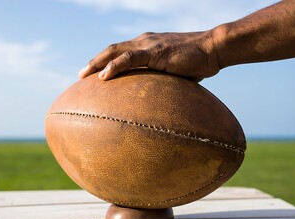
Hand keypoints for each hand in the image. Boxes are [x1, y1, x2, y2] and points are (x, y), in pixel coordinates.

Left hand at [78, 31, 221, 81]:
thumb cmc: (197, 61)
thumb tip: (159, 100)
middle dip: (94, 61)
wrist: (213, 49)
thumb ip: (163, 81)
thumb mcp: (176, 72)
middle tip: (81, 75)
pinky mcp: (155, 51)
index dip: (105, 61)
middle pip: (112, 49)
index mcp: (147, 45)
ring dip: (97, 63)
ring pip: (115, 51)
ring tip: (83, 75)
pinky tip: (103, 76)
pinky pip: (129, 57)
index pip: (121, 51)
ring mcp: (148, 45)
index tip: (94, 74)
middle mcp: (144, 41)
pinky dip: (114, 66)